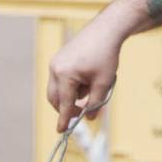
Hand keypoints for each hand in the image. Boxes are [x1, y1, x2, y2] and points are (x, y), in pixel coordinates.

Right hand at [46, 14, 124, 132]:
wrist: (105, 30)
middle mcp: (55, 68)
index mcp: (65, 75)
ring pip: (58, 89)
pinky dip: (71, 85)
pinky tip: (87, 79)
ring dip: (70, 96)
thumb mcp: (104, 82)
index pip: (64, 104)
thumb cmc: (106, 55)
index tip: (62, 132)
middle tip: (81, 113)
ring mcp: (55, 62)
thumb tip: (90, 117)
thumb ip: (96, 102)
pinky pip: (61, 79)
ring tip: (90, 88)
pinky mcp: (59, 59)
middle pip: (55, 98)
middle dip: (66, 108)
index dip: (65, 119)